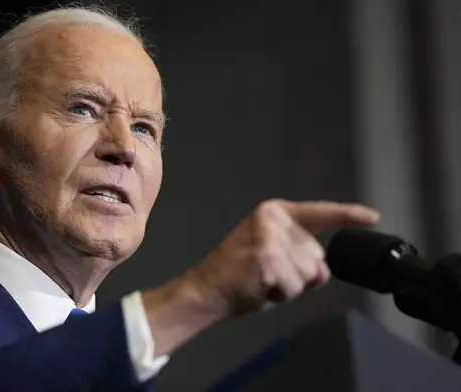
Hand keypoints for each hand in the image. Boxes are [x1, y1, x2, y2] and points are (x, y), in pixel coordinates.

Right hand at [143, 199, 379, 356]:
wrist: (208, 288)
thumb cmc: (240, 274)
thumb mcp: (274, 256)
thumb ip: (303, 257)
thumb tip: (322, 272)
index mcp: (275, 213)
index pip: (319, 213)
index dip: (348, 215)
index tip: (373, 217)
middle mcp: (275, 220)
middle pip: (316, 256)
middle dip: (300, 273)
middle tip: (268, 275)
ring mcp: (271, 238)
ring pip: (308, 274)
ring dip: (291, 286)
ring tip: (263, 281)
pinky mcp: (268, 258)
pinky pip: (295, 286)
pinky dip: (281, 294)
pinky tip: (260, 287)